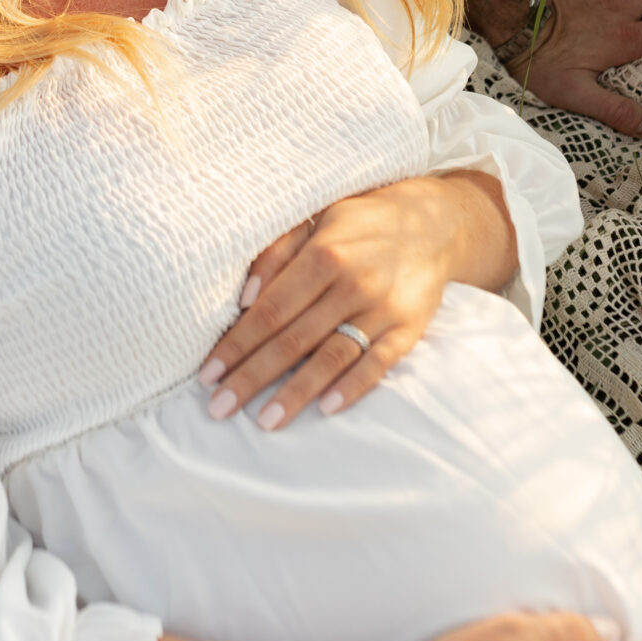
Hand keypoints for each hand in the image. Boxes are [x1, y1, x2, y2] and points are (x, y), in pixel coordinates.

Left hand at [198, 169, 516, 431]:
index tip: (208, 374)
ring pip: (332, 357)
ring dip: (296, 392)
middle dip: (253, 376)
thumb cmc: (359, 223)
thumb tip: (244, 297)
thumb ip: (277, 252)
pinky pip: (379, 363)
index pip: (269, 310)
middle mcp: (352, 284)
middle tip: (220, 407)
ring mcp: (382, 309)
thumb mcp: (316, 220)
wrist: (433, 223)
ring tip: (266, 421)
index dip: (236, 343)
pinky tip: (326, 408)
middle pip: (293, 339)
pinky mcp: (408, 328)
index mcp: (323, 254)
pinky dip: (353, 387)